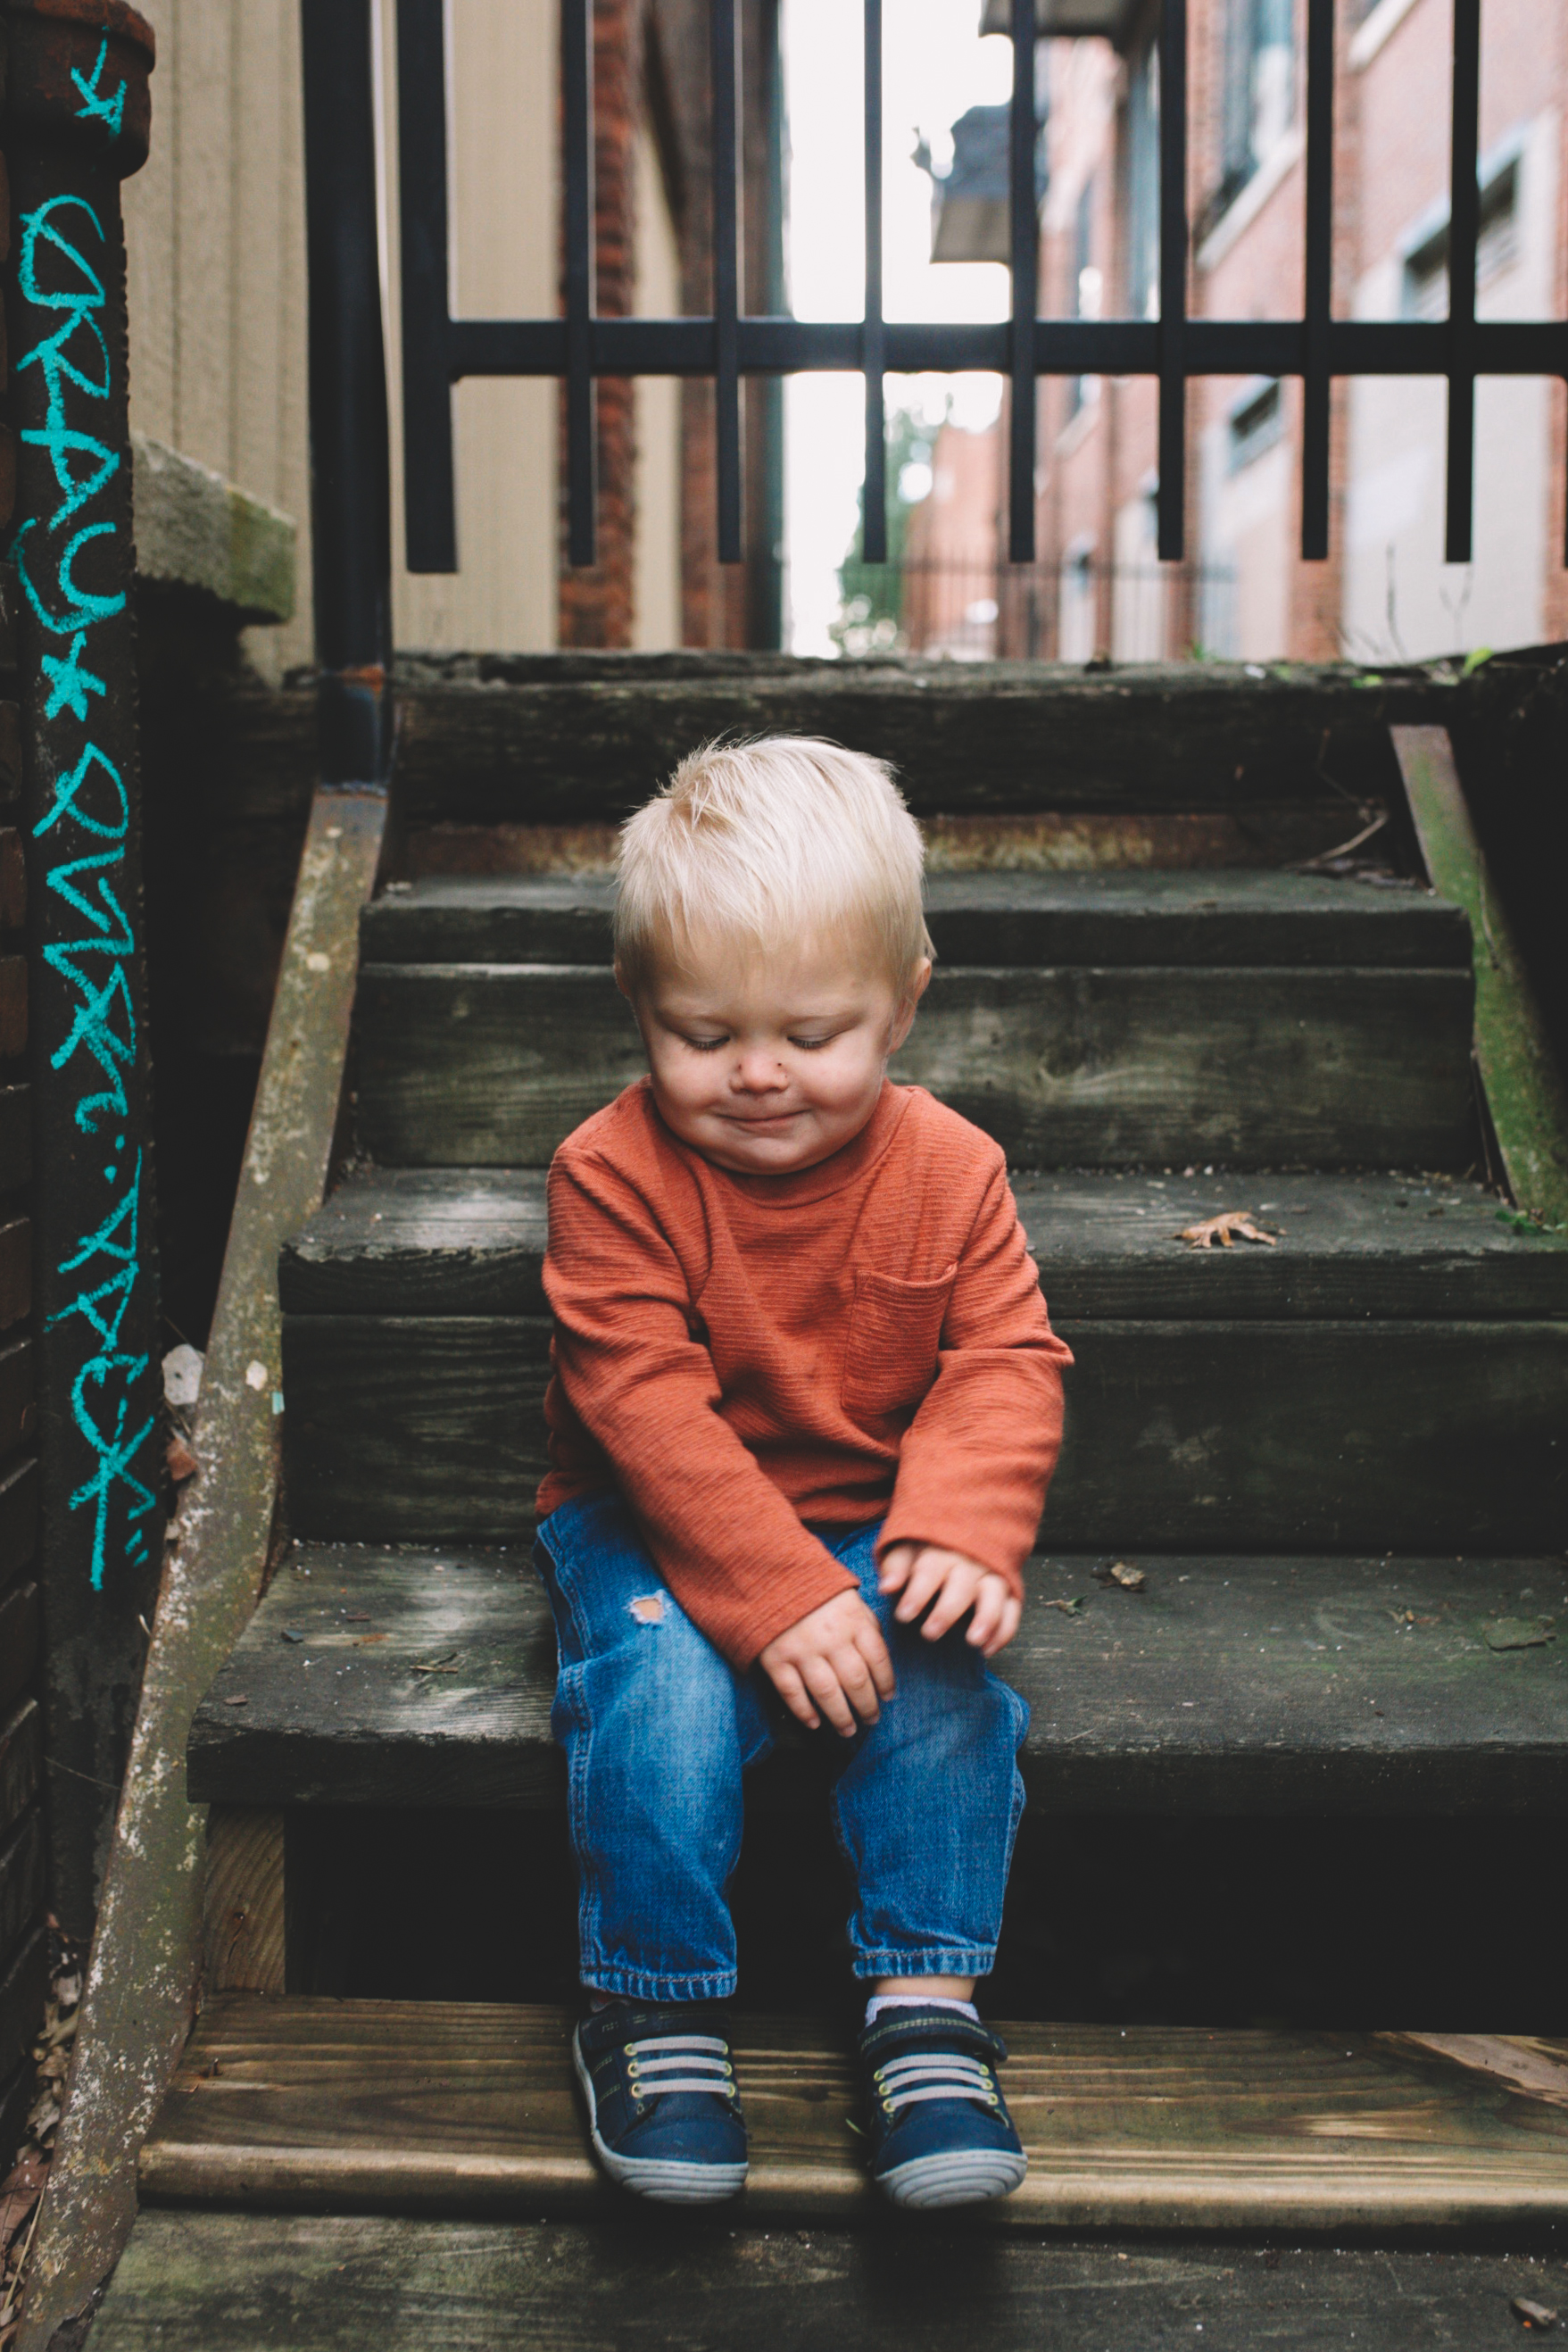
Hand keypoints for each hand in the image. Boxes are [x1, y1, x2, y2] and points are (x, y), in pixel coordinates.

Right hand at [759, 1588, 895, 1737]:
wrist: (767, 1575)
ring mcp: (802, 1649)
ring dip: (840, 1717)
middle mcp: (831, 1637)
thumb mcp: (848, 1598)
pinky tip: (815, 1723)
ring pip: (827, 1693)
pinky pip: (792, 1692)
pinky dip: (804, 1711)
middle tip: (871, 1720)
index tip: (888, 1698)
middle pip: (856, 1681)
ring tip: (848, 1730)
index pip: (878, 1658)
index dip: (886, 1682)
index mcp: (853, 1619)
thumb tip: (879, 1658)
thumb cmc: (814, 1590)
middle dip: (867, 1706)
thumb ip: (865, 1624)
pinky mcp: (775, 1658)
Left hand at [878, 1542, 1020, 1657]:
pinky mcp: (1008, 1588)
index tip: (904, 1615)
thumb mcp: (906, 1549)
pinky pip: (1012, 1609)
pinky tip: (988, 1649)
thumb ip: (896, 1566)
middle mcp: (970, 1560)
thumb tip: (887, 1587)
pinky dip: (1005, 1630)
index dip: (918, 1593)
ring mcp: (992, 1573)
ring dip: (987, 1619)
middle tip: (930, 1633)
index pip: (930, 1570)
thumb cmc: (927, 1547)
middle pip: (963, 1584)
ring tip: (973, 1642)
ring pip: (995, 1594)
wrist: (964, 1528)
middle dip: (948, 1611)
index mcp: (941, 1549)